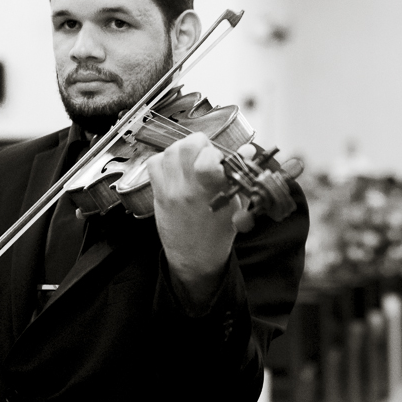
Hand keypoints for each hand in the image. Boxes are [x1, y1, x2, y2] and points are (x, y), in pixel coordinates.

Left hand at [146, 132, 254, 307]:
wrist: (195, 258)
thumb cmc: (218, 232)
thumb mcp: (236, 204)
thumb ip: (239, 174)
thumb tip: (248, 149)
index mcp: (212, 193)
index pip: (208, 159)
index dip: (216, 152)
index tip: (220, 159)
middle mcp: (188, 190)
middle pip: (186, 146)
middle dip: (199, 143)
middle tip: (206, 154)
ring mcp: (170, 191)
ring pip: (169, 151)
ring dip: (183, 149)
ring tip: (192, 159)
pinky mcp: (158, 194)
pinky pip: (153, 164)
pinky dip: (164, 159)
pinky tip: (176, 167)